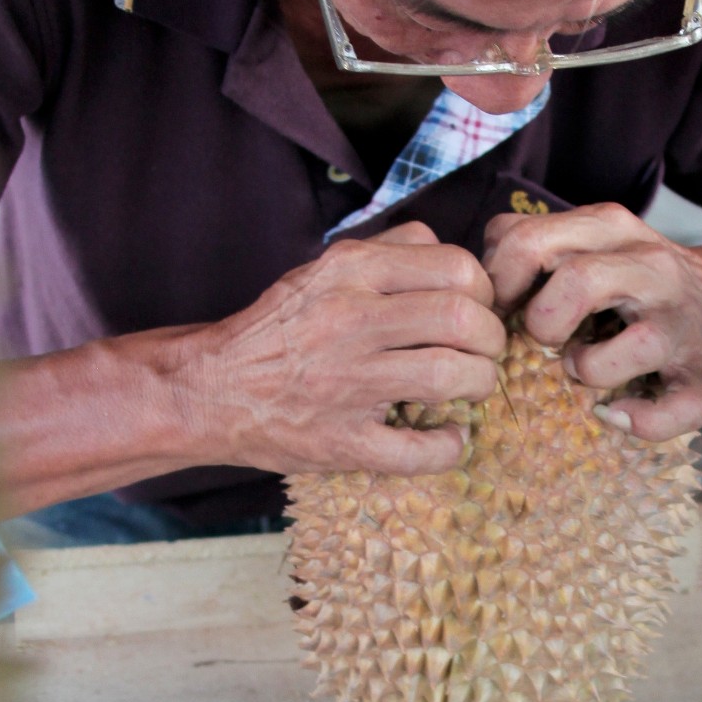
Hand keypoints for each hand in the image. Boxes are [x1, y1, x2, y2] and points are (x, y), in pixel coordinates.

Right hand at [193, 224, 505, 474]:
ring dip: (479, 384)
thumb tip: (448, 252)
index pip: (455, 266)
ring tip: (471, 387)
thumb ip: (385, 253)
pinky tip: (449, 436)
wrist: (210, 390)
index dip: (483, 290)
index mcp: (348, 273)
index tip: (478, 308)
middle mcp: (349, 321)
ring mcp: (347, 384)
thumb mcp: (321, 270)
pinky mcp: (344, 441)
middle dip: (491, 338)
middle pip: (462, 318)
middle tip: (484, 351)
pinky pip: (421, 449)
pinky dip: (451, 446)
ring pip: (451, 375)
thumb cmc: (278, 330)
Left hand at [483, 203, 701, 439]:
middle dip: (543, 321)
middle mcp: (652, 267)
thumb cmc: (628, 280)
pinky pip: (676, 409)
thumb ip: (526, 246)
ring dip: (591, 368)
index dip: (497, 284)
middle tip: (539, 339)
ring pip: (638, 344)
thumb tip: (479, 284)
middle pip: (579, 280)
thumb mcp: (581, 243)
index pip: (529, 239)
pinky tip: (616, 414)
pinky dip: (640, 421)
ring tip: (580, 370)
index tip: (499, 309)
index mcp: (609, 229)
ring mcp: (682, 323)